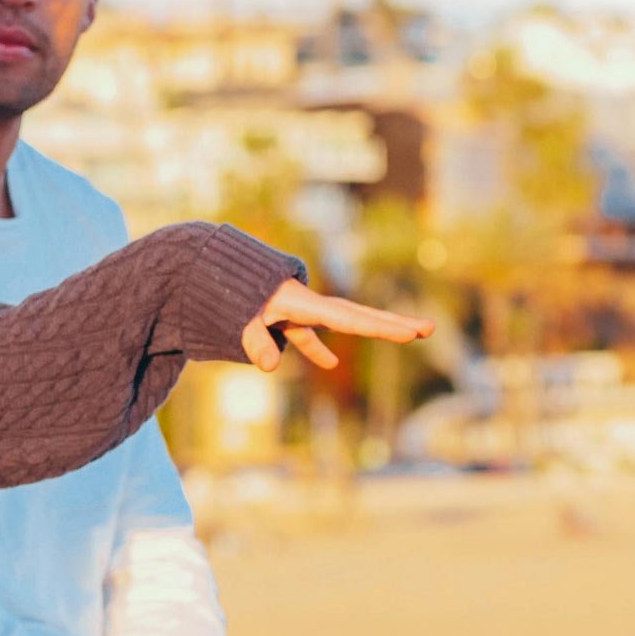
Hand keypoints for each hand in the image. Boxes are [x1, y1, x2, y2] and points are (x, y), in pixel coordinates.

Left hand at [240, 279, 431, 371]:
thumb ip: (254, 339)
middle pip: (358, 314)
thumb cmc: (223, 290)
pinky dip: (316, 348)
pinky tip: (330, 364)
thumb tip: (270, 367)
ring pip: (342, 321)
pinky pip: (307, 334)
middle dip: (392, 323)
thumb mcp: (237, 315)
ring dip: (370, 328)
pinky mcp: (283, 317)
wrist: (206, 269)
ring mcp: (297, 310)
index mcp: (302, 302)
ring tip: (406, 335)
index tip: (411, 333)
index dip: (380, 327)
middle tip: (429, 328)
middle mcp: (306, 304)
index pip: (350, 319)